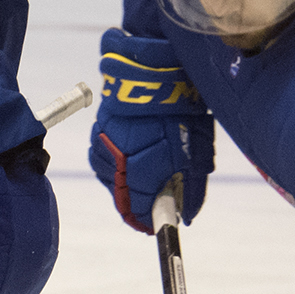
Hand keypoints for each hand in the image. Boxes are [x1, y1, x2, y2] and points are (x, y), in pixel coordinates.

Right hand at [89, 27, 212, 231]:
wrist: (159, 67)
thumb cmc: (184, 110)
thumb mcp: (197, 151)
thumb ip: (190, 187)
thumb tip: (185, 216)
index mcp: (143, 167)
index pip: (138, 207)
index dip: (145, 219)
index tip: (151, 226)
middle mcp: (119, 159)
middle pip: (122, 194)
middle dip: (137, 198)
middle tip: (153, 195)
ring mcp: (104, 144)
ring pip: (112, 175)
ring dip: (126, 177)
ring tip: (146, 164)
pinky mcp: (98, 129)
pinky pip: (105, 155)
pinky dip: (118, 158)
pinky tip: (133, 148)